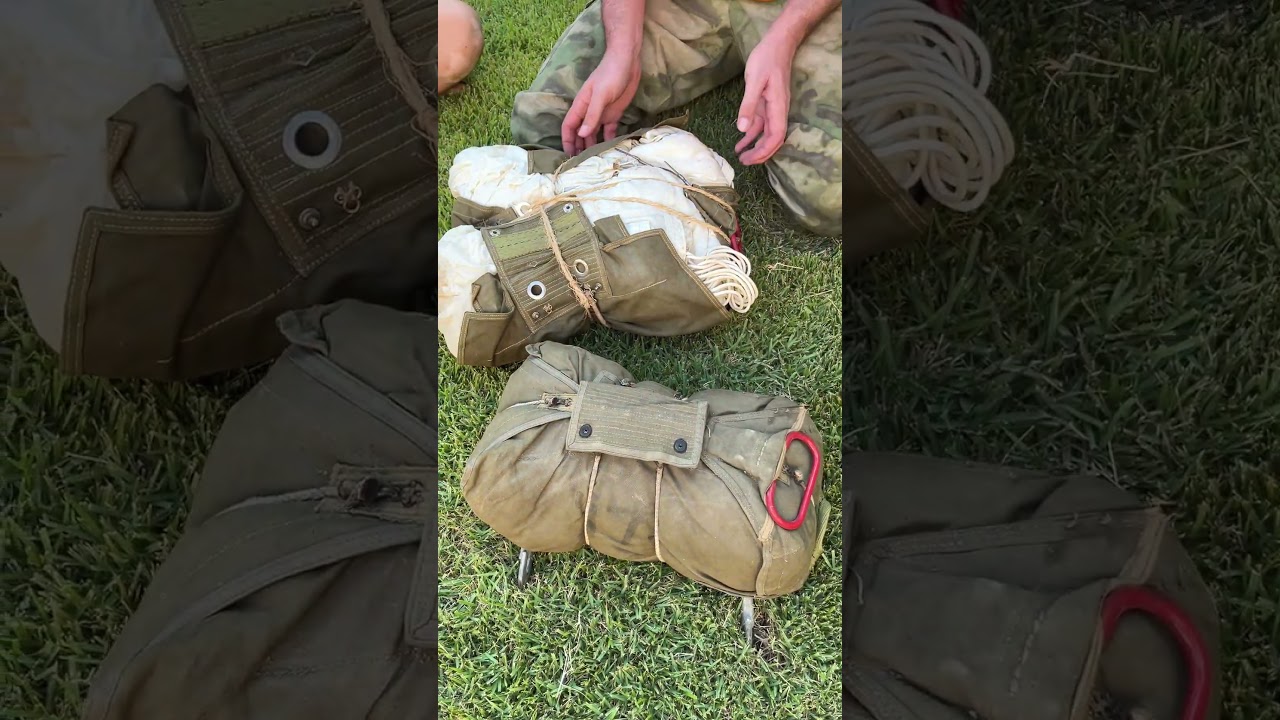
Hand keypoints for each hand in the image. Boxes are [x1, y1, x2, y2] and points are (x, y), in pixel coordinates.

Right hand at [561, 55, 641, 155]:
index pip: (569, 127)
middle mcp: (589, 112)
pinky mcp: (614, 114)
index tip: (567, 156)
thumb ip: (592, 115)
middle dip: (578, 148)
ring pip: (593, 134)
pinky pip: (609, 131)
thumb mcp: (600, 94)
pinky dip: (608, 140)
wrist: (627, 62)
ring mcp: (601, 114)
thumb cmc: (610, 74)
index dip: (566, 141)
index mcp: (581, 106)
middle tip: (581, 165)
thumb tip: (581, 134)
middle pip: (580, 134)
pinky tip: (609, 150)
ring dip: (592, 146)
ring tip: (594, 161)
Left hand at [735, 34, 795, 165]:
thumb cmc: (766, 59)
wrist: (777, 44)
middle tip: (744, 162)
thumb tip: (743, 129)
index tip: (750, 159)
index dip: (764, 151)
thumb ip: (748, 105)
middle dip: (760, 153)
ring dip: (755, 146)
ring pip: (766, 133)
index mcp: (778, 107)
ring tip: (740, 156)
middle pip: (773, 139)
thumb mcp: (754, 81)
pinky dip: (752, 134)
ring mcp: (773, 108)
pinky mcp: (767, 103)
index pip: (776, 136)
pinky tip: (741, 141)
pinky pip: (761, 124)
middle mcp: (778, 111)